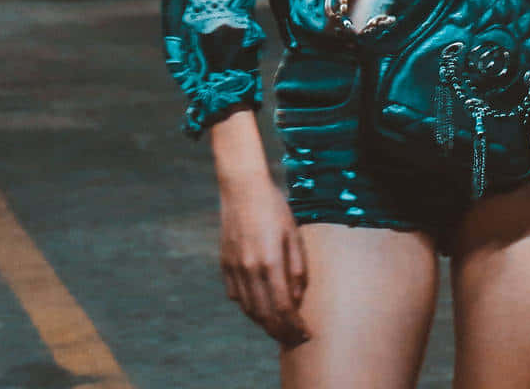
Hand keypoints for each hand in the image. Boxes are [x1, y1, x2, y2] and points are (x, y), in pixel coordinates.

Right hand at [218, 175, 310, 345]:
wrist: (242, 189)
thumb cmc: (275, 208)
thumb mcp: (294, 234)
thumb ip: (297, 268)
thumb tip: (297, 298)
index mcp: (270, 262)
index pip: (283, 306)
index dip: (294, 325)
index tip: (305, 334)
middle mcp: (249, 269)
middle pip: (264, 313)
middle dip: (280, 331)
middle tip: (293, 338)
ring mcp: (233, 268)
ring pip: (248, 307)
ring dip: (264, 322)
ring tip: (279, 328)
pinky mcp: (224, 264)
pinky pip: (236, 295)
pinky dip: (249, 307)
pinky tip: (260, 307)